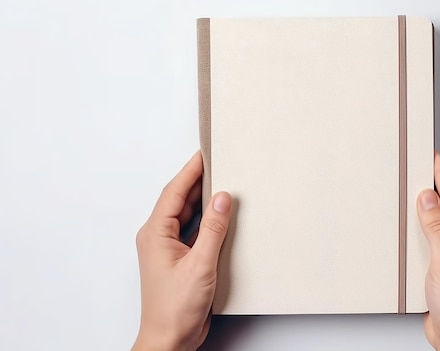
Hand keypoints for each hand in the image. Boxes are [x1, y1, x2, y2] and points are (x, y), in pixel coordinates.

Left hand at [132, 152, 231, 350]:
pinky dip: (207, 220)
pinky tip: (221, 216)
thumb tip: (223, 199)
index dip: (191, 170)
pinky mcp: (180, 259)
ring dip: (203, 200)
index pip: (175, 191)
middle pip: (179, 199)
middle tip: (218, 162)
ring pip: (187, 214)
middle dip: (198, 180)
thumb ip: (214, 230)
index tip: (205, 152)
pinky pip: (193, 230)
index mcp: (155, 233)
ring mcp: (169, 248)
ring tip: (223, 183)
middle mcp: (159, 237)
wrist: (170, 338)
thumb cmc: (175, 308)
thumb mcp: (200, 265)